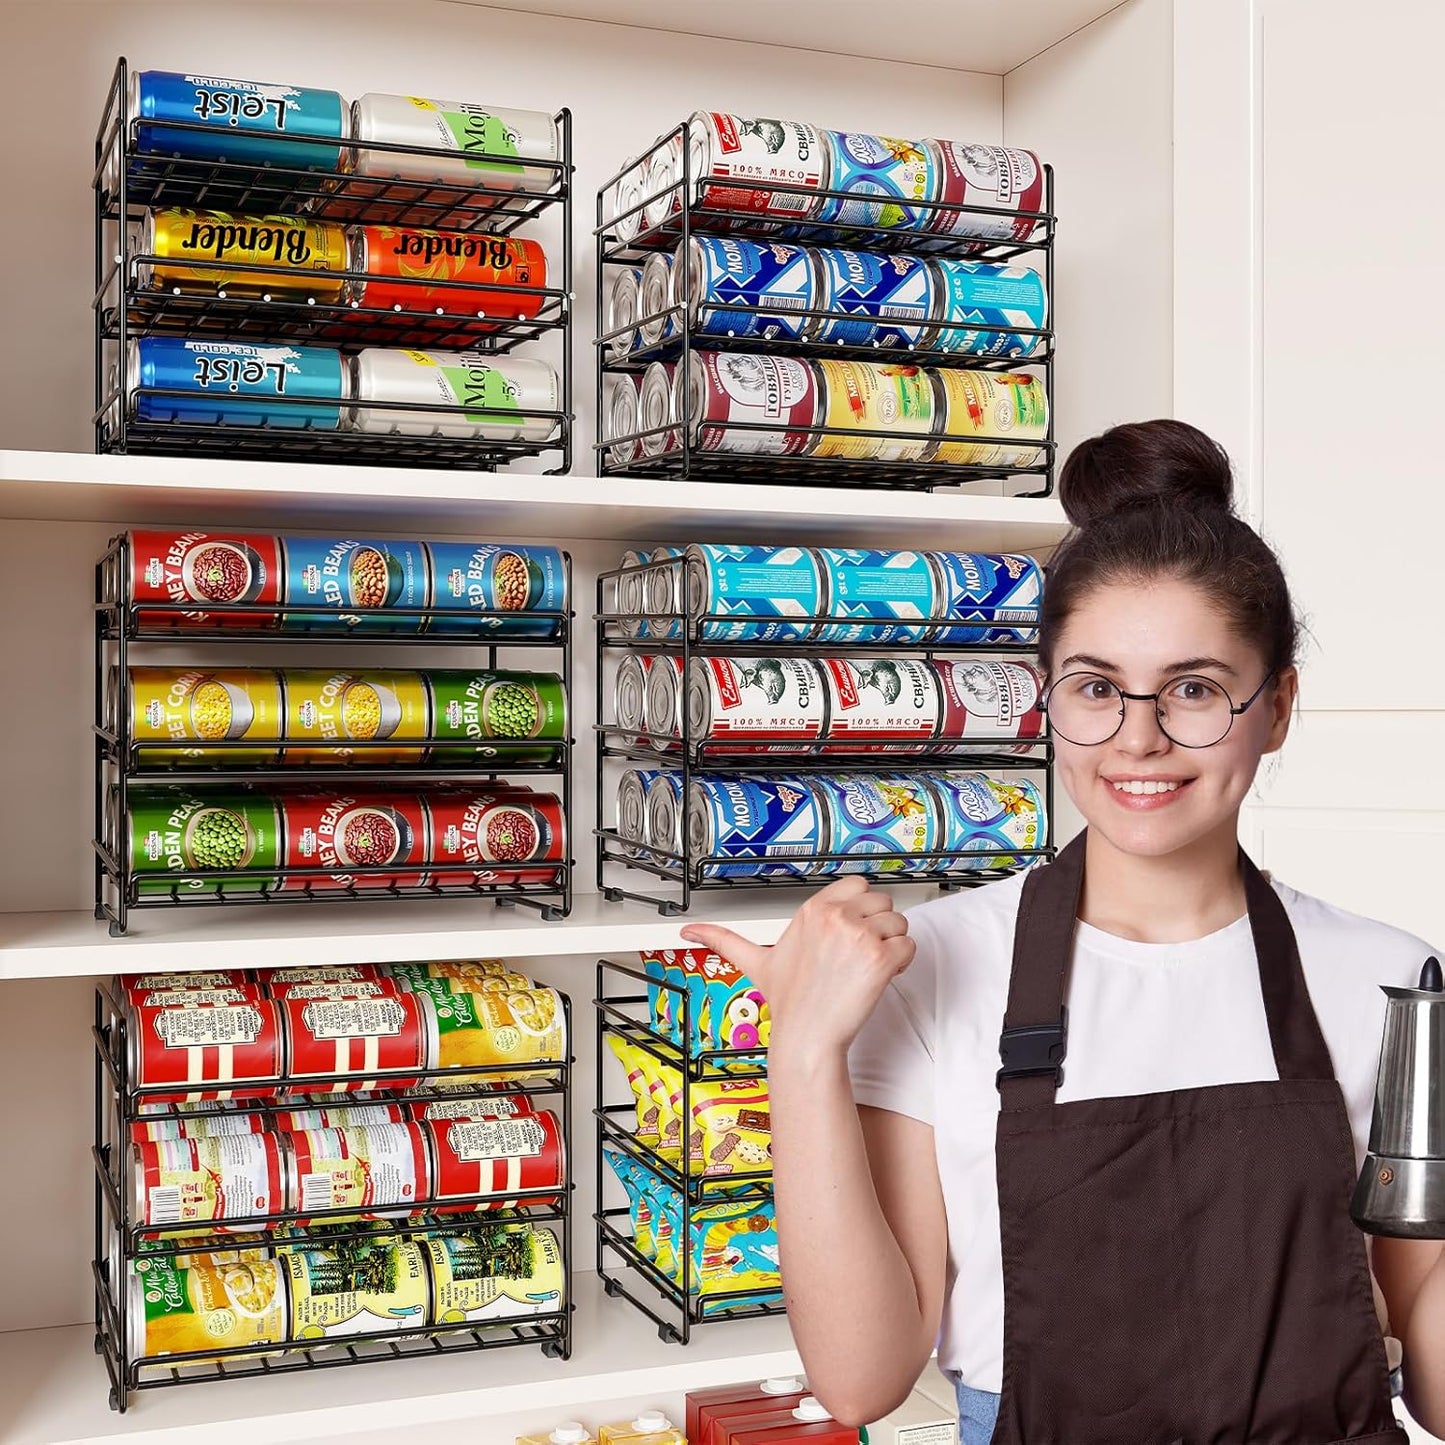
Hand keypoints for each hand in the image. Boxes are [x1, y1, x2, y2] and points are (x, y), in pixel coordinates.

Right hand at [679, 876, 914, 1058]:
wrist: (807, 1036)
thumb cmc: (790, 1001)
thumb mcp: (756, 962)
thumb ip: (722, 940)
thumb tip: (689, 931)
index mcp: (813, 910)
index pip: (857, 884)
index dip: (861, 907)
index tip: (853, 929)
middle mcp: (835, 916)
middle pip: (883, 901)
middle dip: (879, 926)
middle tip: (861, 954)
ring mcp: (859, 935)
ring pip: (899, 922)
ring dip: (892, 945)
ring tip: (869, 967)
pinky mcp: (880, 957)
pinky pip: (909, 945)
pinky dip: (903, 962)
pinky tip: (881, 976)